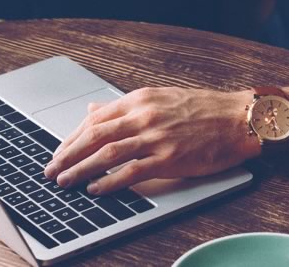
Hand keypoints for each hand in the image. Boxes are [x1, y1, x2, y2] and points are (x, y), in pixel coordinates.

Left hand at [43, 86, 258, 193]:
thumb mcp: (159, 98)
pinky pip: (131, 172)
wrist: (237, 118)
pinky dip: (108, 182)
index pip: (96, 118)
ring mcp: (156, 136)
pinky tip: (95, 190)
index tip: (59, 151)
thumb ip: (125, 107)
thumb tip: (93, 110)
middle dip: (67, 154)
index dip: (72, 137)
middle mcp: (144, 114)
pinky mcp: (169, 158)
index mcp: (141, 98)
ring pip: (107, 153)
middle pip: (95, 135)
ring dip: (80, 169)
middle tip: (51, 170)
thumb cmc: (203, 109)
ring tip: (64, 181)